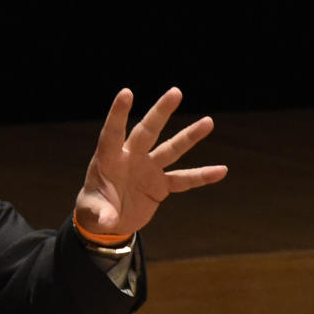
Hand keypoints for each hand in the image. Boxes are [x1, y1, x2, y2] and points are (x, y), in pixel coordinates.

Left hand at [74, 86, 226, 239]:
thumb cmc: (94, 210)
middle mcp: (131, 157)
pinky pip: (184, 179)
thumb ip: (100, 214)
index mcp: (108, 159)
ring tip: (208, 121)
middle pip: (147, 131)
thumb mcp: (92, 213)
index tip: (127, 93)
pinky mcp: (160, 185)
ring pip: (171, 149)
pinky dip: (201, 176)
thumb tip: (107, 221)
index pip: (113, 133)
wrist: (107, 222)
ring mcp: (148, 169)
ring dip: (189, 136)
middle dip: (160, 112)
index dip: (118, 114)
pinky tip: (220, 170)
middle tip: (176, 92)